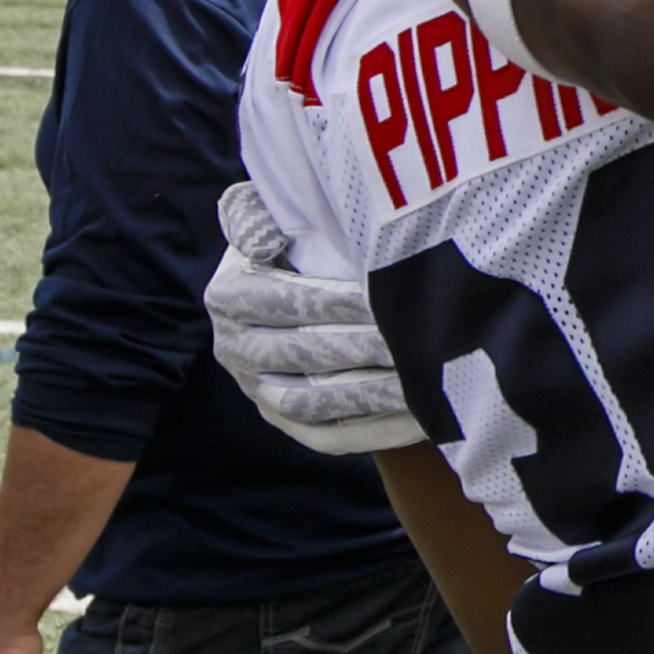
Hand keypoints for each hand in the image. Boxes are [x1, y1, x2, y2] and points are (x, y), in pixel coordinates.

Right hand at [207, 182, 424, 451]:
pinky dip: (376, 431)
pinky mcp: (289, 426)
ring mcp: (260, 393)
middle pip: (305, 353)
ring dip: (373, 393)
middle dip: (367, 345)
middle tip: (422, 337)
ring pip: (316, 402)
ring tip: (424, 379)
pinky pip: (331, 437)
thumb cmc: (298, 243)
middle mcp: (234, 349)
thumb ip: (259, 215)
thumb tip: (265, 237)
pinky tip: (421, 418)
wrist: (300, 293)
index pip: (286, 301)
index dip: (338, 300)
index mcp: (228, 295)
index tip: (388, 295)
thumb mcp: (271, 216)